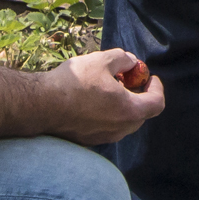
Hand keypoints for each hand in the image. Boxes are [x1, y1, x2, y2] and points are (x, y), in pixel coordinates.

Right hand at [39, 49, 164, 145]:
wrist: (41, 105)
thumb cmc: (74, 83)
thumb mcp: (102, 60)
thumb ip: (123, 59)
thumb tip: (131, 63)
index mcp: (129, 110)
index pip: (156, 103)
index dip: (157, 88)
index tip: (149, 77)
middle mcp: (120, 129)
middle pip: (141, 114)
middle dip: (139, 96)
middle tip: (128, 80)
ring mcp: (104, 137)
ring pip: (124, 122)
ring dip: (123, 106)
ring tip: (108, 88)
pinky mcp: (89, 140)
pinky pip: (107, 127)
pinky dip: (109, 114)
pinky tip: (93, 100)